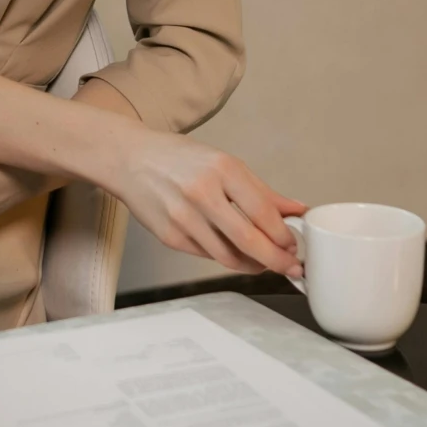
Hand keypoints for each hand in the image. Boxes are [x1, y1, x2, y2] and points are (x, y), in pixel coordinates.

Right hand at [105, 129, 304, 277]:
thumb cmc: (178, 159)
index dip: (284, 235)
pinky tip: (234, 253)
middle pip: (249, 240)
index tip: (293, 244)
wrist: (130, 159)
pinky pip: (207, 256)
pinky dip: (225, 258)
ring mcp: (183, 218)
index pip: (263, 212)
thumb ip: (261, 191)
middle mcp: (202, 193)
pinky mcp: (170, 237)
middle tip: (290, 267)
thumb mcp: (224, 163)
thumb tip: (296, 210)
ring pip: (228, 256)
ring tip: (263, 262)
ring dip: (252, 264)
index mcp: (222, 169)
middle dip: (276, 260)